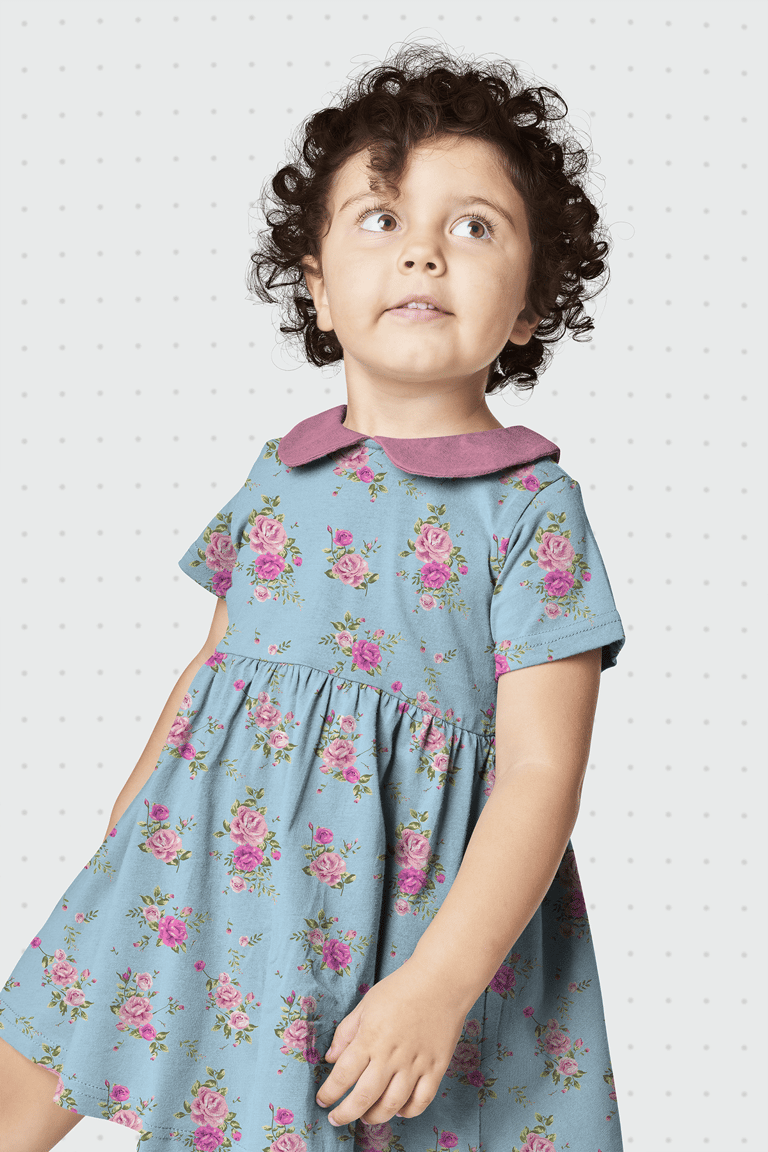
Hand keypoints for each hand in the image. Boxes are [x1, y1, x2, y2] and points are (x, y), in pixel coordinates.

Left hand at [314, 956, 470, 1126]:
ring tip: (365, 1117)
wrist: (442, 980)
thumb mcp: (366, 1004)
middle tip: (336, 1118)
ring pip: (391, 1105)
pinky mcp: (436, 1068)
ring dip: (374, 1117)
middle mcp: (391, 1055)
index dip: (329, 1093)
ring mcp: (415, 1064)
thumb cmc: (401, 988)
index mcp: (370, 1037)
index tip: (322, 1100)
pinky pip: (421, 1101)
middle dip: (345, 1114)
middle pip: (364, 1097)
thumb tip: (331, 1059)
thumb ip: (346, 1032)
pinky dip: (408, 1112)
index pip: (343, 1075)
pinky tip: (398, 1110)